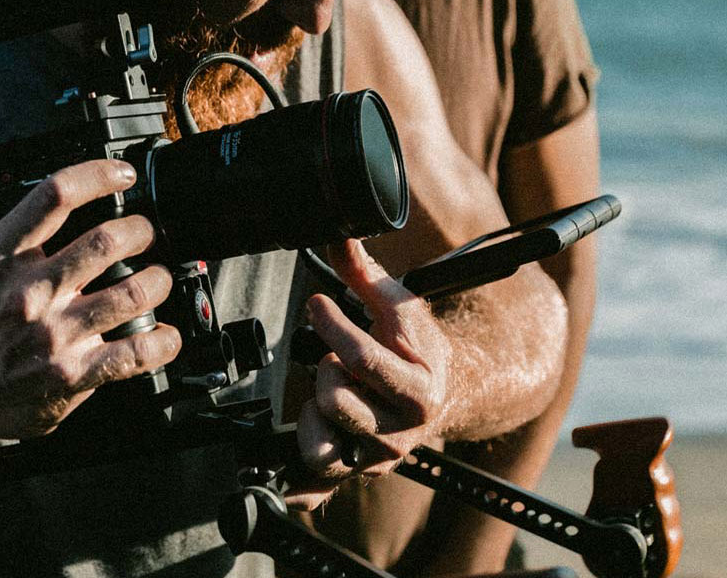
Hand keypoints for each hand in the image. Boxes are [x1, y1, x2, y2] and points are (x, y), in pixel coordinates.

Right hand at [0, 159, 180, 444]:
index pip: (55, 196)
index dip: (99, 175)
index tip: (121, 175)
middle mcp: (30, 292)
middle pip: (107, 241)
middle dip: (139, 230)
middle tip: (145, 233)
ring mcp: (53, 334)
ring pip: (130, 293)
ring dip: (157, 280)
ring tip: (158, 277)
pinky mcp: (71, 374)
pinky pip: (133, 355)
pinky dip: (161, 343)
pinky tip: (166, 335)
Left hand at [284, 238, 451, 508]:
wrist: (445, 393)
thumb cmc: (418, 347)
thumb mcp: (398, 305)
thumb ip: (363, 273)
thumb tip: (338, 235)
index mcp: (418, 391)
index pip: (363, 360)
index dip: (332, 327)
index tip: (316, 303)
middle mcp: (399, 433)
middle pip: (337, 403)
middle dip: (326, 372)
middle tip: (333, 360)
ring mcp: (376, 459)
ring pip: (321, 449)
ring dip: (312, 416)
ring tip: (327, 394)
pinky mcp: (355, 474)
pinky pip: (317, 492)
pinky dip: (297, 487)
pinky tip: (281, 474)